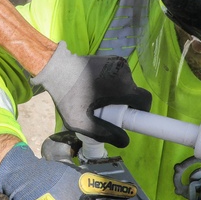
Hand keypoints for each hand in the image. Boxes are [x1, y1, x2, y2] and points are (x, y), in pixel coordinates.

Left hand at [32, 41, 151, 148]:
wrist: (55, 69)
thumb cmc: (68, 97)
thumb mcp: (82, 122)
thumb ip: (105, 134)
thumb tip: (125, 142)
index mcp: (123, 87)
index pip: (145, 101)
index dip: (141, 112)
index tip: (127, 117)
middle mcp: (125, 72)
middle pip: (134, 93)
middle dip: (125, 103)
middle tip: (106, 110)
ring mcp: (118, 62)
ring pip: (127, 83)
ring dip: (118, 92)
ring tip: (97, 97)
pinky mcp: (111, 58)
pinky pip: (119, 75)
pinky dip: (112, 82)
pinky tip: (95, 85)